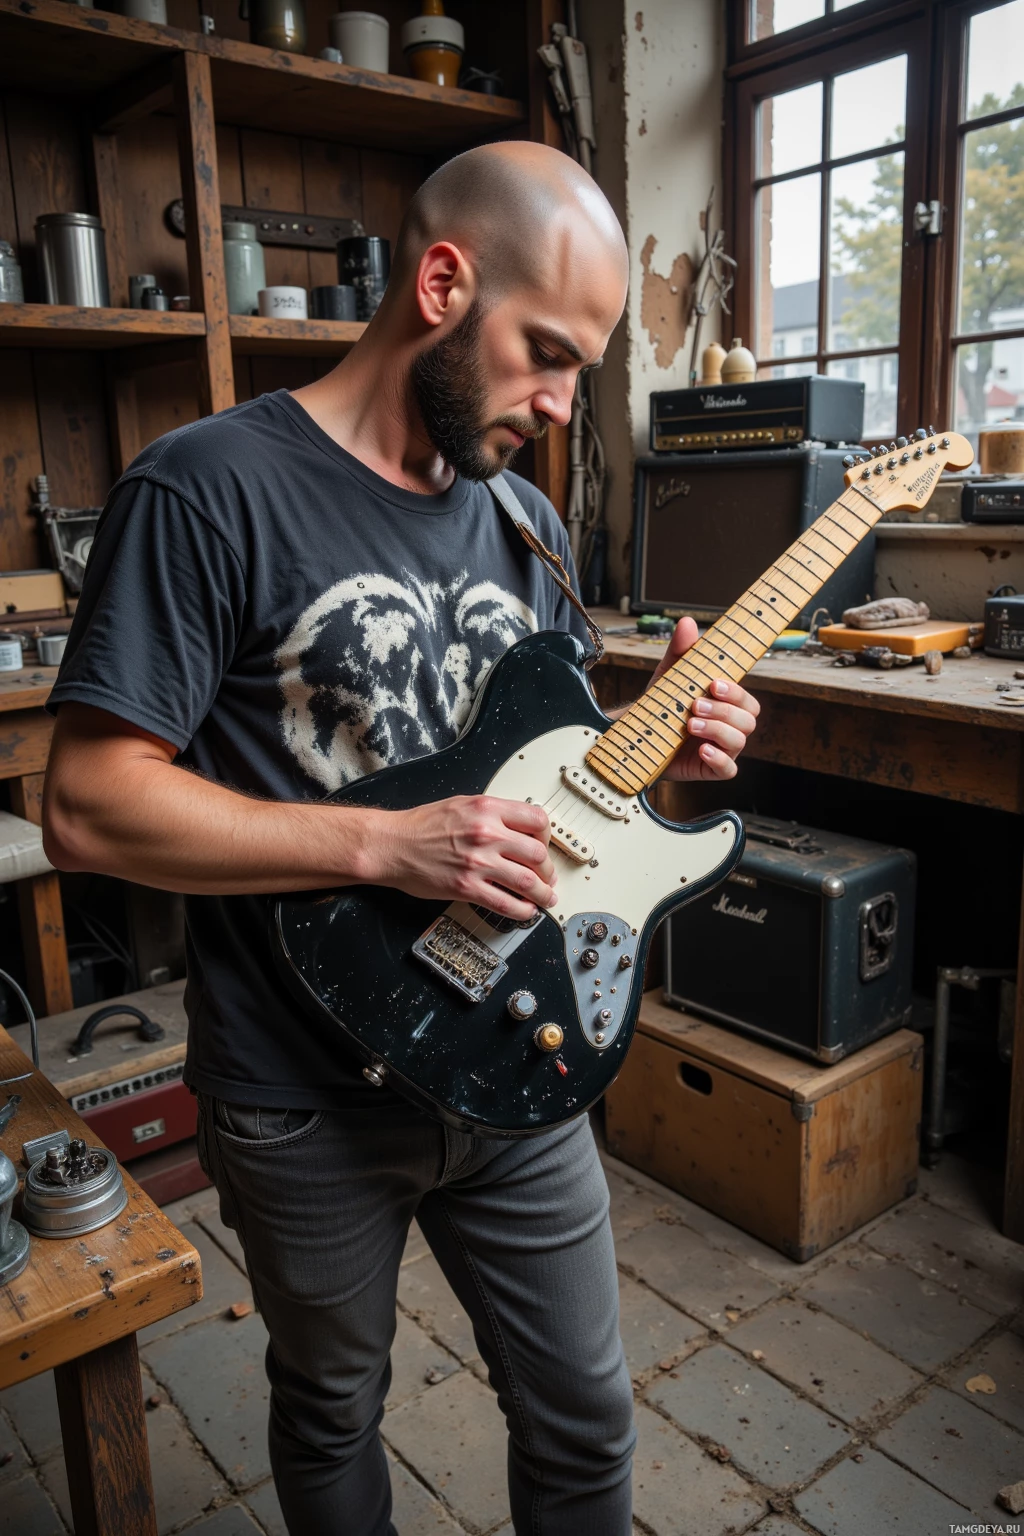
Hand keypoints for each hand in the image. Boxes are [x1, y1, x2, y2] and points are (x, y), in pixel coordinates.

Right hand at [369, 796, 555, 921]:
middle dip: (548, 870)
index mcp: (487, 809)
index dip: (547, 837)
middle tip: (547, 878)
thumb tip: (518, 829)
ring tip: (546, 898)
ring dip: (542, 894)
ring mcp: (478, 862)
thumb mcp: (462, 805)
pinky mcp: (467, 887)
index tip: (544, 847)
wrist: (392, 845)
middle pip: (538, 854)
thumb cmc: (421, 826)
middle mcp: (487, 833)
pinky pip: (505, 903)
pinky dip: (522, 910)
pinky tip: (525, 911)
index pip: (536, 820)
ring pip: (527, 881)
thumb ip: (492, 814)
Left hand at [649, 617, 759, 781]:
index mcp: (726, 704)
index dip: (736, 692)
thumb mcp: (669, 676)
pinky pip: (728, 769)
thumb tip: (687, 623)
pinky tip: (702, 750)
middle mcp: (729, 726)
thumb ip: (681, 651)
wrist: (637, 735)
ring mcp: (722, 748)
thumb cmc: (661, 705)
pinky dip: (719, 759)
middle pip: (749, 719)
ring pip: (739, 741)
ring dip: (717, 730)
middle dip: (724, 711)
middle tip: (695, 705)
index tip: (713, 684)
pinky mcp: (710, 769)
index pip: (747, 699)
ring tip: (690, 725)